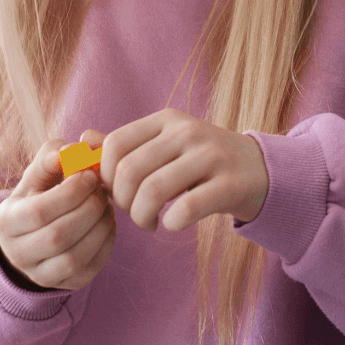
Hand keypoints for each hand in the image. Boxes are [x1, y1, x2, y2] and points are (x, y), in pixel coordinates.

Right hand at [0, 134, 116, 290]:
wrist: (33, 237)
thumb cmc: (39, 198)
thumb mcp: (37, 176)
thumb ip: (50, 158)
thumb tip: (69, 150)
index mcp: (6, 222)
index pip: (39, 211)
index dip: (70, 192)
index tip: (90, 176)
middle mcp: (18, 253)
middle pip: (58, 236)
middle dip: (88, 210)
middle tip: (102, 191)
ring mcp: (40, 274)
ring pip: (75, 257)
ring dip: (99, 227)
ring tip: (105, 206)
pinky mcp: (65, 284)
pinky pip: (90, 269)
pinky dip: (106, 244)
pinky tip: (107, 223)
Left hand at [101, 109, 269, 230]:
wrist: (261, 171)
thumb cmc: (203, 162)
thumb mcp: (166, 145)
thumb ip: (126, 144)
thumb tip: (83, 139)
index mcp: (167, 121)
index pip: (115, 145)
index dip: (107, 177)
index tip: (117, 194)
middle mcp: (187, 132)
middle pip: (130, 171)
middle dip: (124, 202)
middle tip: (135, 214)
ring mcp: (211, 156)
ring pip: (154, 191)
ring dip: (143, 217)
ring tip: (150, 223)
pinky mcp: (229, 184)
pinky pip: (186, 208)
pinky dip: (172, 223)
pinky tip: (174, 224)